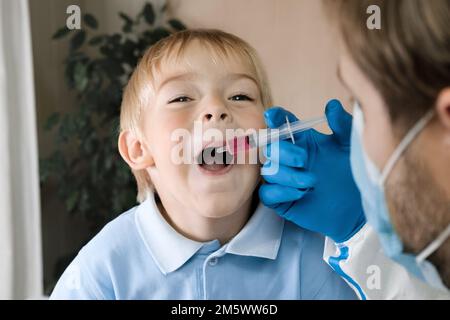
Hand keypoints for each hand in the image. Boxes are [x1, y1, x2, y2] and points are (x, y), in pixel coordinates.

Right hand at [259, 99, 365, 242]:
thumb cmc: (357, 173)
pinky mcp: (282, 201)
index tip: (273, 116)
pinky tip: (300, 194)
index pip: (281, 124)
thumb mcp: (353, 146)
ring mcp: (284, 179)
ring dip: (288, 176)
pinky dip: (281, 192)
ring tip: (312, 183)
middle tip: (304, 161)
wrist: (360, 208)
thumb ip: (343, 124)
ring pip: (268, 171)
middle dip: (284, 152)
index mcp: (303, 140)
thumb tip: (332, 105)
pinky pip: (267, 193)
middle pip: (269, 147)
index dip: (275, 118)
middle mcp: (290, 158)